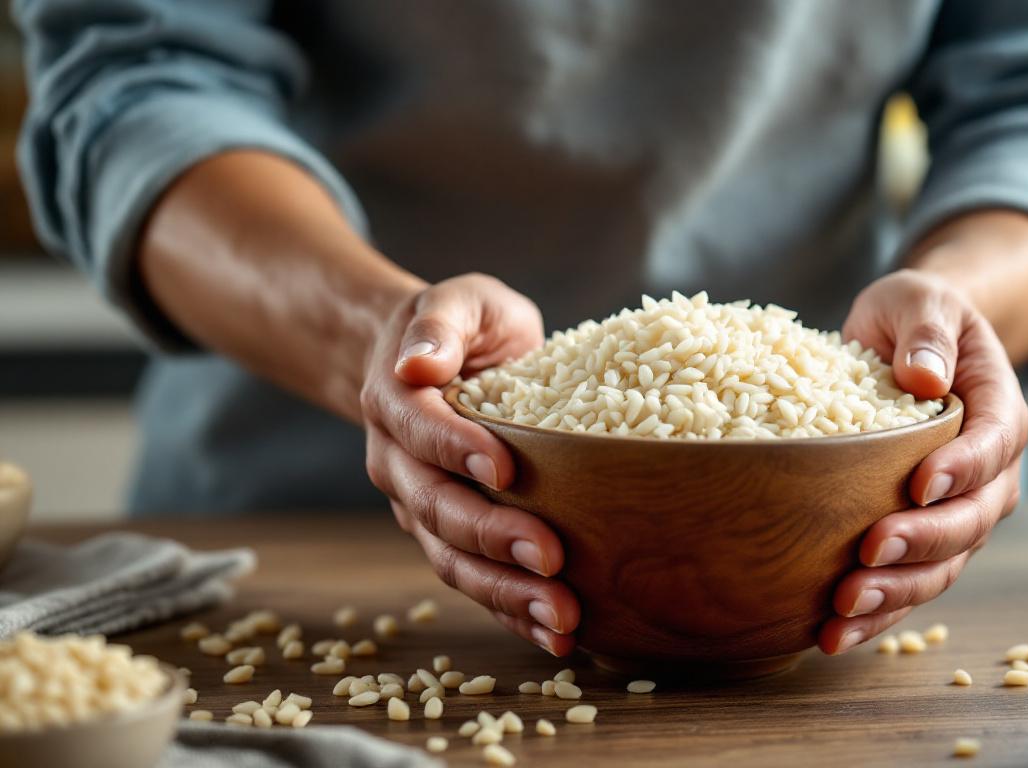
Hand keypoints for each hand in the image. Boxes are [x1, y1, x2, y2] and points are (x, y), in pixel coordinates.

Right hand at [360, 273, 580, 654]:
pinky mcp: (450, 537)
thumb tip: (418, 361)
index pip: (422, 429)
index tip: (505, 467)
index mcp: (397, 402)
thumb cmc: (460, 326)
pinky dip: (511, 612)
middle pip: (438, 509)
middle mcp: (399, 464)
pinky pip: (475, 582)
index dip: (458, 449)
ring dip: (506, 592)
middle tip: (551, 557)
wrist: (428, 362)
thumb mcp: (456, 300)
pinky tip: (556, 636)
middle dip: (494, 537)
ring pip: (453, 559)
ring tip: (562, 615)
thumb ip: (440, 323)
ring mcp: (421, 508)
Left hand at [818, 269, 1027, 653]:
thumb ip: (926, 330)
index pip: (993, 447)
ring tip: (844, 611)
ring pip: (942, 567)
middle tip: (871, 553)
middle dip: (923, 543)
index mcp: (1000, 413)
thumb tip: (924, 375)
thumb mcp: (920, 299)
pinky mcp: (920, 539)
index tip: (919, 484)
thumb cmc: (915, 316)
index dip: (962, 469)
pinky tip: (832, 637)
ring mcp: (957, 514)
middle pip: (971, 521)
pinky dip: (877, 615)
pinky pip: (908, 584)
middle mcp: (989, 475)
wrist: (909, 344)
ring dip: (896, 593)